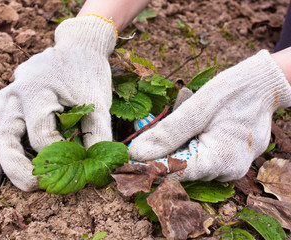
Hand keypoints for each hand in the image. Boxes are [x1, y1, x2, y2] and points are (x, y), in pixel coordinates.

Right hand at [0, 16, 116, 191]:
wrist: (79, 46)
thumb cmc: (89, 74)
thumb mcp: (99, 103)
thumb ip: (97, 135)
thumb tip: (95, 169)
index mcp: (37, 90)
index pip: (39, 134)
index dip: (54, 155)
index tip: (71, 164)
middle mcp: (15, 92)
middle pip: (4, 134)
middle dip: (15, 165)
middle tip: (32, 186)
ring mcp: (7, 92)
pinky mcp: (7, 96)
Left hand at [128, 50, 290, 181]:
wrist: (264, 84)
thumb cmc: (234, 91)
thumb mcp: (196, 109)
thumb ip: (166, 134)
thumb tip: (135, 153)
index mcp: (220, 160)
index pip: (174, 172)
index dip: (148, 165)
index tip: (127, 157)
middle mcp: (226, 171)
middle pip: (180, 168)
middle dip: (163, 149)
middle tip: (151, 130)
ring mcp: (229, 166)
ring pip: (188, 161)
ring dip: (176, 143)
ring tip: (178, 115)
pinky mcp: (228, 159)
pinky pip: (200, 155)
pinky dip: (188, 141)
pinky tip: (191, 123)